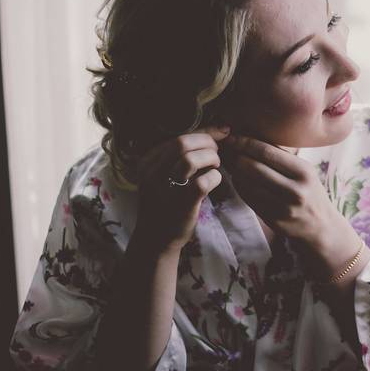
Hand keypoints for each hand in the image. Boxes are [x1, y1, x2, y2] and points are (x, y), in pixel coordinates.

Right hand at [132, 125, 229, 253]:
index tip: (222, 130)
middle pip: (183, 143)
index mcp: (147, 162)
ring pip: (191, 159)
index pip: (177, 136)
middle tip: (217, 152)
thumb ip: (179, 156)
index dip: (204, 131)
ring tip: (214, 166)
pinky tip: (214, 182)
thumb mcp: (163, 175)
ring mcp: (165, 189)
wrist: (156, 239)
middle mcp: (152, 173)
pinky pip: (204, 181)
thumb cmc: (166, 203)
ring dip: (211, 158)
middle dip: (208, 142)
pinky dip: (215, 177)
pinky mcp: (181, 204)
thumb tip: (215, 132)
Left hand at [218, 134, 342, 248]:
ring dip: (235, 171)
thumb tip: (250, 137)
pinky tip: (239, 179)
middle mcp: (294, 190)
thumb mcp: (305, 170)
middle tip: (227, 149)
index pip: (266, 152)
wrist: (321, 226)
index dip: (245, 142)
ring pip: (246, 183)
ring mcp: (282, 207)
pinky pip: (248, 198)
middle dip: (236, 156)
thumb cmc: (309, 191)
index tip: (232, 137)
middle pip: (253, 167)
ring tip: (231, 162)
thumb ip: (281, 156)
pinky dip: (240, 186)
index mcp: (303, 172)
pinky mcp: (273, 220)